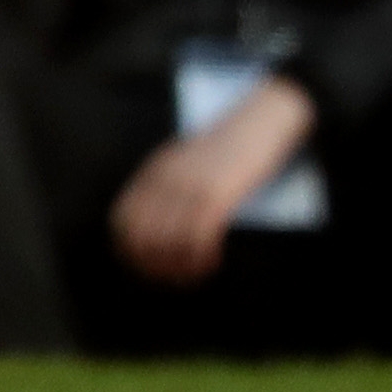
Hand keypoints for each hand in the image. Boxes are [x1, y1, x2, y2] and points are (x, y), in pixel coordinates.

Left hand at [109, 74, 315, 286]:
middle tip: (174, 277)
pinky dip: (200, 258)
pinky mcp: (217, 194)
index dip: (131, 251)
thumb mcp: (193, 158)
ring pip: (167, 244)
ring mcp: (190, 185)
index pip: (123, 220)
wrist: (268, 113)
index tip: (150, 266)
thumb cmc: (239, 141)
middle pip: (141, 238)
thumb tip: (165, 230)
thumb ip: (174, 184)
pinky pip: (196, 238)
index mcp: (157, 168)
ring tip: (195, 273)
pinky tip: (211, 262)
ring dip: (179, 268)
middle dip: (154, 266)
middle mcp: (167, 178)